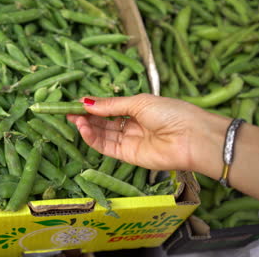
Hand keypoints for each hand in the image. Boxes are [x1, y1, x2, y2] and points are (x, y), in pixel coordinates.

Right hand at [67, 94, 228, 171]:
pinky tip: (83, 130)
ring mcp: (130, 141)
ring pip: (103, 134)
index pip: (110, 107)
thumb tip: (86, 102)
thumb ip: (111, 105)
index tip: (75, 102)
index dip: (93, 105)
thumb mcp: (139, 102)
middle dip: (86, 116)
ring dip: (87, 127)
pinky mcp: (128, 156)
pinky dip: (93, 139)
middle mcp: (132, 125)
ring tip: (73, 120)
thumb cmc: (170, 113)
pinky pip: (107, 147)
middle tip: (67, 111)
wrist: (191, 138)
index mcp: (138, 109)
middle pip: (104, 122)